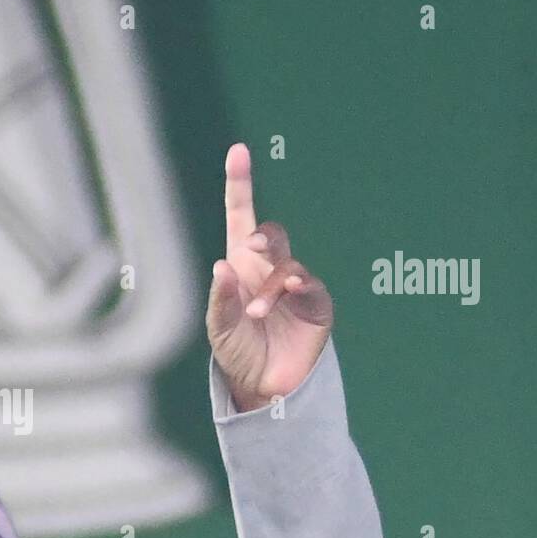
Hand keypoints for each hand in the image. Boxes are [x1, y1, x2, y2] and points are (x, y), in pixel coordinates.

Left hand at [205, 143, 333, 411]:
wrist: (264, 387)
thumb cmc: (238, 352)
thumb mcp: (219, 328)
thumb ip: (220, 300)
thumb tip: (223, 265)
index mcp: (241, 266)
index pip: (242, 217)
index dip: (241, 184)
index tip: (238, 150)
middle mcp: (269, 270)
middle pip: (272, 235)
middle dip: (264, 237)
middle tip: (250, 248)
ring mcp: (295, 286)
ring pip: (288, 266)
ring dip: (271, 287)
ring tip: (256, 314)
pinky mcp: (316, 306)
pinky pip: (311, 287)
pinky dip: (298, 287)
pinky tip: (289, 292)